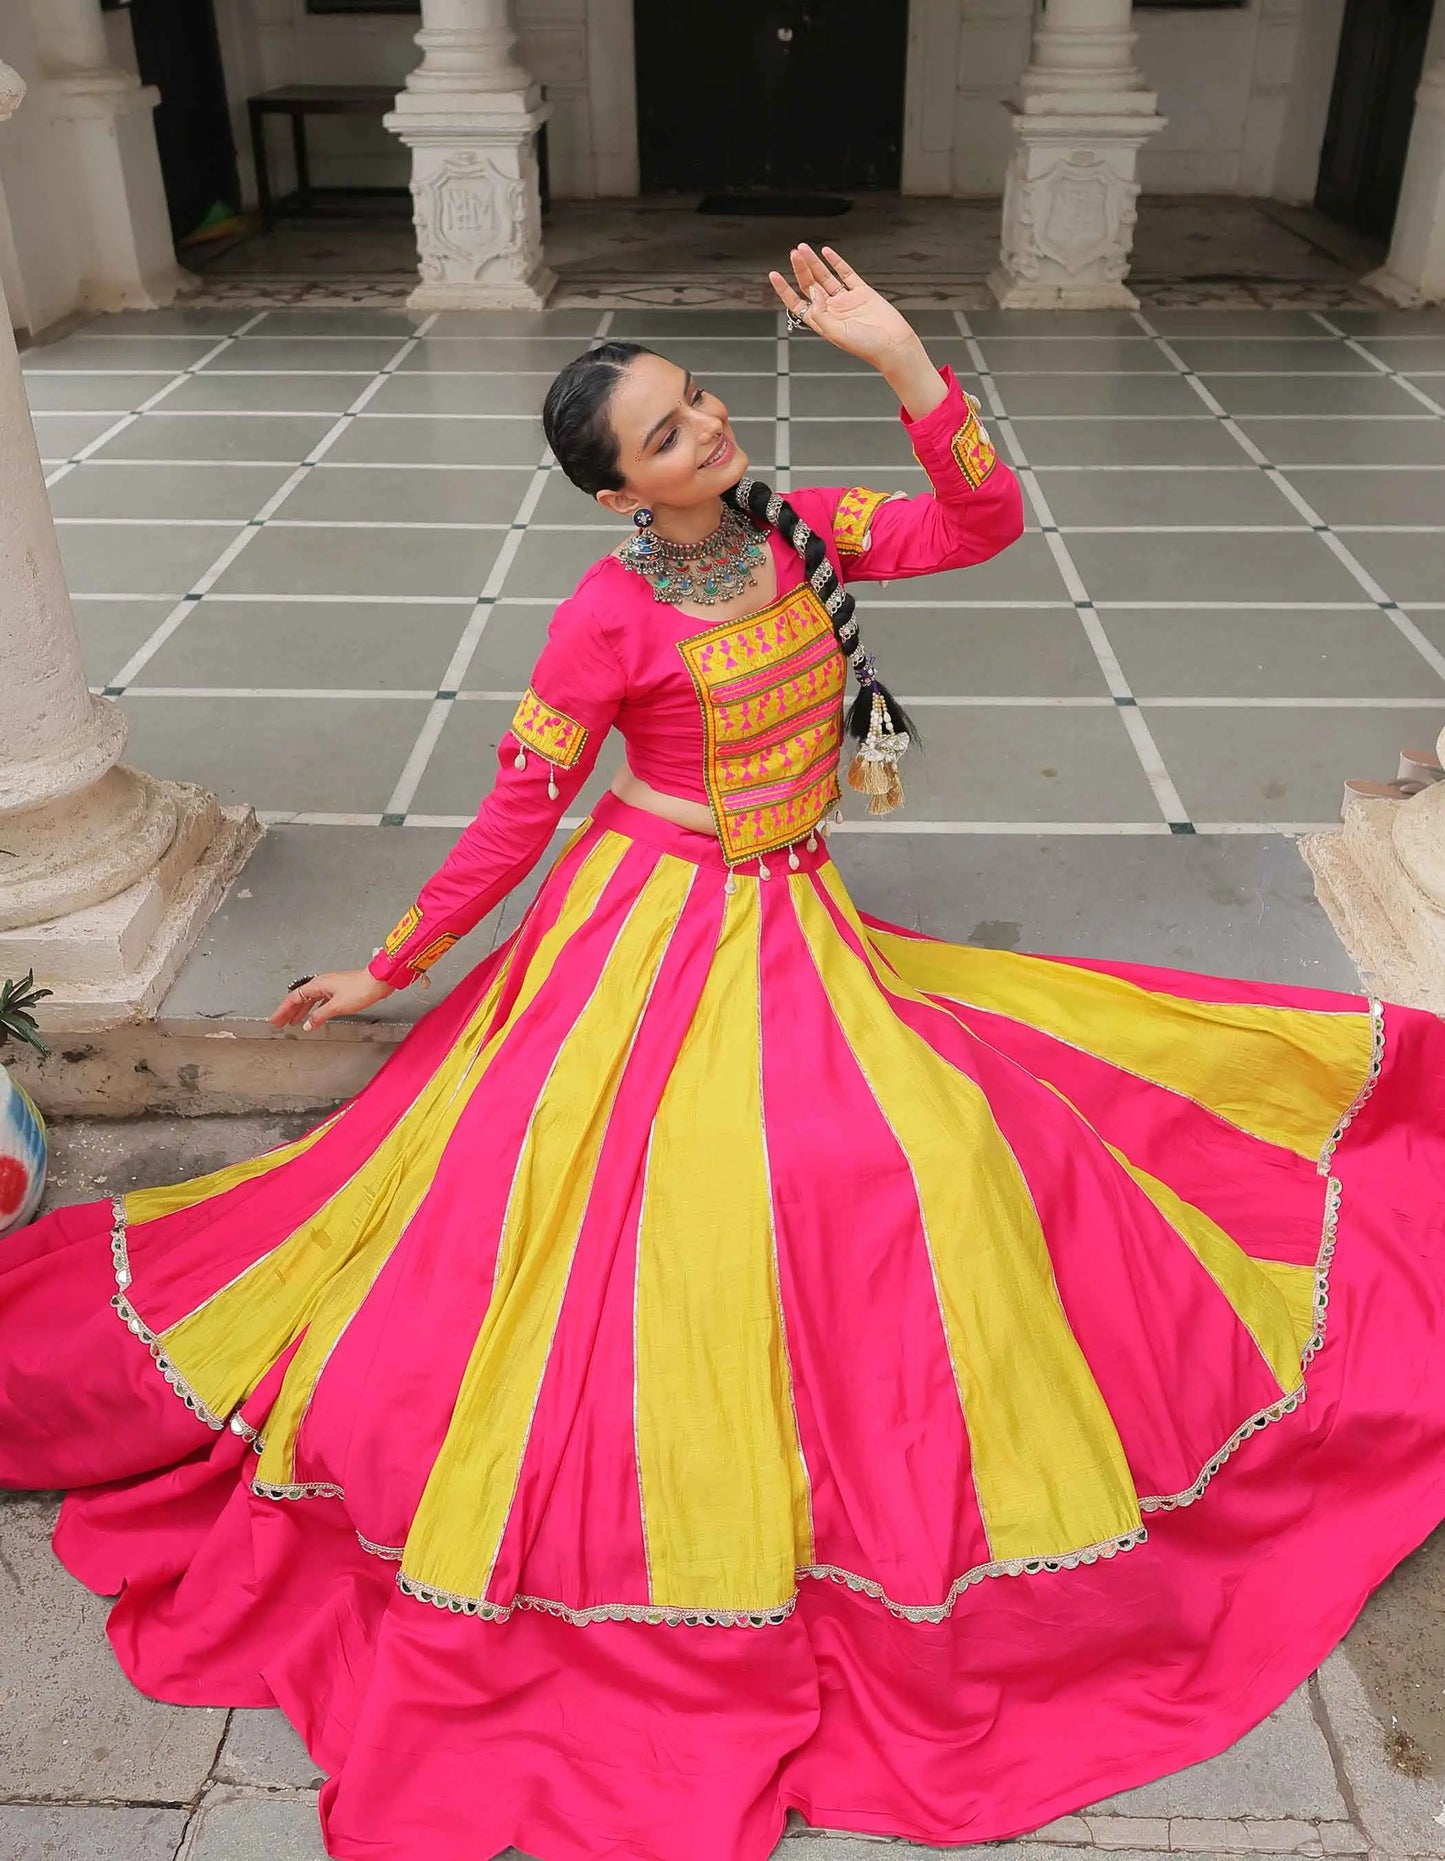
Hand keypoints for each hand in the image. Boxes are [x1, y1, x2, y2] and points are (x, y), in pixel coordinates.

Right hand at [269, 968, 393, 1031]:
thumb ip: (320, 1016)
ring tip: (293, 1021)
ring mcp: (330, 986)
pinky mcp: (339, 990)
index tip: (275, 1019)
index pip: (294, 998)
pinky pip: (320, 1000)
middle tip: (280, 1022)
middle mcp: (322, 983)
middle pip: (299, 998)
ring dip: (300, 1011)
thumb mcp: (337, 1006)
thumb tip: (308, 1024)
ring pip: (309, 999)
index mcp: (318, 984)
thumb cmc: (361, 989)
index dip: (283, 1010)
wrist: (378, 982)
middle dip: (288, 1011)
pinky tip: (314, 1016)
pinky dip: (314, 1009)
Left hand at [768, 244, 921, 368]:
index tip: (774, 275)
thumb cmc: (867, 347)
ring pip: (825, 276)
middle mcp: (832, 310)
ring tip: (803, 249)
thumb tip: (813, 293)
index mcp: (822, 322)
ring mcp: (846, 300)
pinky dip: (837, 262)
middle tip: (794, 254)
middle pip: (810, 285)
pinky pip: (846, 273)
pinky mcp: (862, 292)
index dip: (785, 290)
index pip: (798, 303)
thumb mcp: (836, 334)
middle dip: (801, 269)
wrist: (893, 344)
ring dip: (814, 262)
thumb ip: (821, 314)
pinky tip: (827, 252)